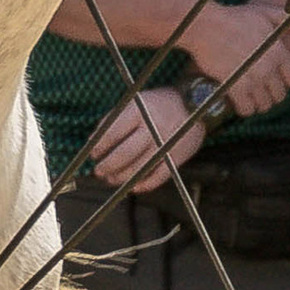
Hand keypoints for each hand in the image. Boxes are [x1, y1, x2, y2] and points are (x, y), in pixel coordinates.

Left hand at [88, 81, 209, 191]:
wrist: (196, 104)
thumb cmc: (158, 104)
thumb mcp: (136, 102)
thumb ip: (115, 119)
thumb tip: (94, 140)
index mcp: (140, 111)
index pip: (113, 132)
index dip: (100, 146)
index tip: (93, 154)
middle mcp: (153, 127)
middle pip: (125, 153)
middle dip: (108, 165)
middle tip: (98, 171)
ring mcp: (166, 144)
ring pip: (140, 167)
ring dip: (122, 177)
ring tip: (111, 179)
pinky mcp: (177, 158)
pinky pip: (159, 177)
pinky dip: (144, 185)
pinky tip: (133, 187)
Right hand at [184, 0, 289, 117]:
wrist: (206, 26)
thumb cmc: (235, 18)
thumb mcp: (265, 14)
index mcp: (279, 52)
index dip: (286, 82)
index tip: (277, 80)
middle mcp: (269, 68)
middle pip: (280, 95)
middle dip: (272, 95)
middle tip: (261, 91)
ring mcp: (252, 78)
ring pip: (265, 105)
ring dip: (259, 104)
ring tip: (251, 98)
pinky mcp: (235, 86)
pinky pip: (247, 109)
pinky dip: (245, 109)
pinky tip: (240, 102)